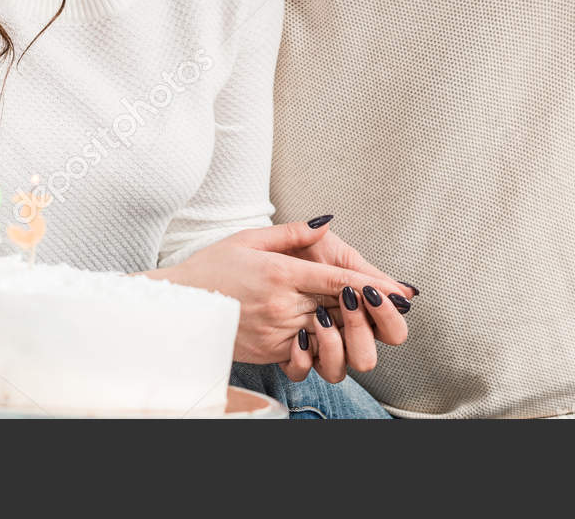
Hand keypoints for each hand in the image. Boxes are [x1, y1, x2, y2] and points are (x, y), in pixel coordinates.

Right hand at [146, 220, 411, 368]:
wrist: (178, 308)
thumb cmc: (211, 269)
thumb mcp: (249, 239)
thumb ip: (292, 233)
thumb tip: (326, 223)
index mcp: (279, 273)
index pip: (336, 279)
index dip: (370, 285)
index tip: (396, 290)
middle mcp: (281, 305)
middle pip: (339, 308)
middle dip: (367, 307)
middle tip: (395, 306)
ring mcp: (276, 332)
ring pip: (327, 332)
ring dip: (347, 325)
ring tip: (363, 316)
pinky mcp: (269, 352)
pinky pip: (307, 350)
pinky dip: (321, 340)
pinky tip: (329, 330)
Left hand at [279, 227, 414, 382]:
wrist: (265, 251)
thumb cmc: (305, 250)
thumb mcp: (337, 254)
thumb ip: (369, 273)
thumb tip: (408, 293)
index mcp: (362, 312)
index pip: (392, 332)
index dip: (388, 318)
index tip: (371, 295)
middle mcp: (344, 334)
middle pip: (368, 359)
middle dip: (360, 331)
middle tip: (346, 302)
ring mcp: (319, 345)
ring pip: (337, 372)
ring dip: (333, 347)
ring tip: (319, 318)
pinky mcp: (291, 352)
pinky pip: (301, 372)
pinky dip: (301, 358)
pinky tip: (298, 336)